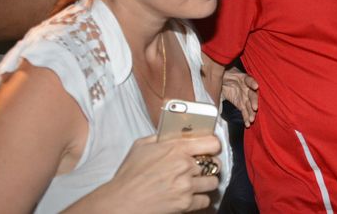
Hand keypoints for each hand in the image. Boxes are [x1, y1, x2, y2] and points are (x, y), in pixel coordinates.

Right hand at [78, 135, 221, 212]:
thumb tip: (174, 132)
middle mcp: (185, 166)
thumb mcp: (142, 146)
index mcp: (177, 148)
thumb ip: (162, 136)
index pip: (212, 142)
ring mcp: (187, 185)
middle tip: (202, 168)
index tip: (211, 149)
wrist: (121, 202)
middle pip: (215, 164)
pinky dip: (200, 199)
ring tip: (197, 183)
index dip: (213, 146)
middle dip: (210, 166)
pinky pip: (206, 200)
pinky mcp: (185, 204)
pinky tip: (191, 196)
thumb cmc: (129, 175)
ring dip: (206, 183)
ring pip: (213, 182)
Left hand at [222, 68, 258, 126]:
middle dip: (254, 102)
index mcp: (244, 78)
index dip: (252, 83)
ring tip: (252, 119)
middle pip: (252, 95)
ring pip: (249, 105)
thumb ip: (222, 78)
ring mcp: (244, 97)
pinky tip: (248, 123)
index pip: (249, 80)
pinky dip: (246, 117)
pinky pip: (244, 111)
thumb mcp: (223, 73)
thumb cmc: (225, 74)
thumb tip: (216, 82)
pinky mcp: (241, 104)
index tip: (255, 86)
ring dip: (251, 112)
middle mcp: (247, 88)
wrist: (222, 78)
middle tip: (255, 108)